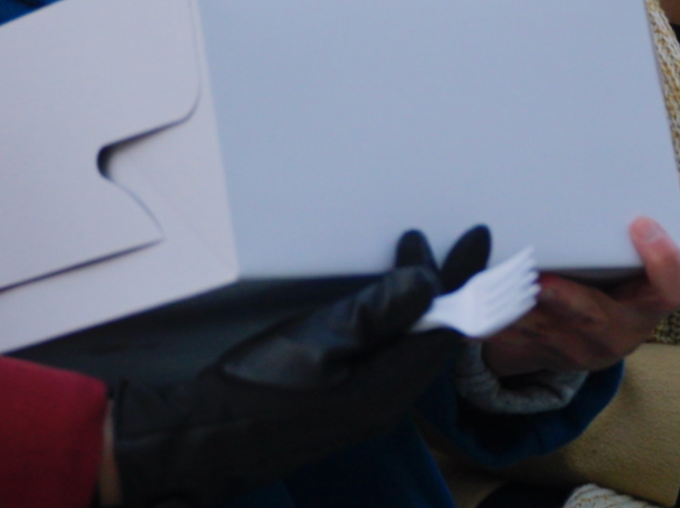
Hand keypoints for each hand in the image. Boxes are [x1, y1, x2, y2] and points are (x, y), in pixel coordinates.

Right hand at [107, 228, 469, 506]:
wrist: (203, 439)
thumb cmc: (254, 391)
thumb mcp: (316, 340)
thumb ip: (377, 313)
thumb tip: (428, 283)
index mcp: (386, 389)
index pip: (445, 329)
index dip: (465, 282)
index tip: (476, 240)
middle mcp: (384, 402)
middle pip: (433, 337)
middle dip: (448, 287)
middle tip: (455, 242)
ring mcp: (363, 405)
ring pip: (410, 345)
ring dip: (420, 300)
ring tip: (418, 258)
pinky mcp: (342, 402)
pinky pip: (388, 354)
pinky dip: (396, 319)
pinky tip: (382, 303)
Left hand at [479, 217, 679, 377]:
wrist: (579, 341)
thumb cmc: (611, 288)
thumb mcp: (636, 265)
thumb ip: (646, 228)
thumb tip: (670, 176)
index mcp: (646, 305)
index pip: (671, 289)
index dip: (661, 259)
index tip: (640, 223)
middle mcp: (615, 332)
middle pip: (595, 320)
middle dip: (565, 299)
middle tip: (539, 279)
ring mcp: (574, 349)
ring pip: (542, 331)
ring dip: (514, 309)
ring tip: (489, 282)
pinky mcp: (537, 353)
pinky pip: (509, 340)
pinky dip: (485, 322)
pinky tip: (464, 305)